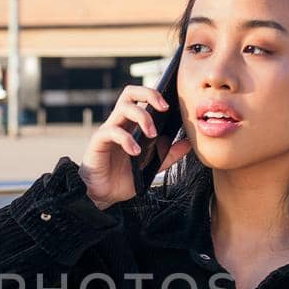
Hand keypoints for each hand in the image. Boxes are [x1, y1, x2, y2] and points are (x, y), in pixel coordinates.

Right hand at [78, 85, 192, 210]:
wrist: (103, 195)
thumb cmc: (124, 177)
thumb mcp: (153, 165)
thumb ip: (169, 154)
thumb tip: (189, 143)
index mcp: (131, 124)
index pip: (141, 97)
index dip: (156, 94)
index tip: (172, 104)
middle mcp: (119, 122)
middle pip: (130, 92)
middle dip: (149, 94)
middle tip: (164, 108)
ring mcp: (108, 130)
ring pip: (123, 108)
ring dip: (142, 117)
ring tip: (152, 135)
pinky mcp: (98, 141)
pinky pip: (112, 132)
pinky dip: (127, 140)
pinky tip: (135, 152)